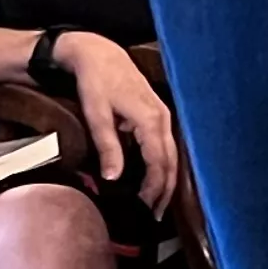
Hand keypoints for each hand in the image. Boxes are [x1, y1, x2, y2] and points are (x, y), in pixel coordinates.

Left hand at [58, 34, 180, 202]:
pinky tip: (156, 177)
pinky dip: (163, 165)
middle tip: (155, 215)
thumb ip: (108, 147)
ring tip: (157, 202)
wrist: (98, 54)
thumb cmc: (96, 82)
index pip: (159, 162)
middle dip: (165, 190)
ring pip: (171, 154)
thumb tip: (114, 178)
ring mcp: (162, 115)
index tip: (146, 208)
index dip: (155, 188)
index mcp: (150, 120)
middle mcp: (162, 118)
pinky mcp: (157, 113)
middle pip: (171, 162)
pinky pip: (166, 145)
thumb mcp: (97, 115)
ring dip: (166, 179)